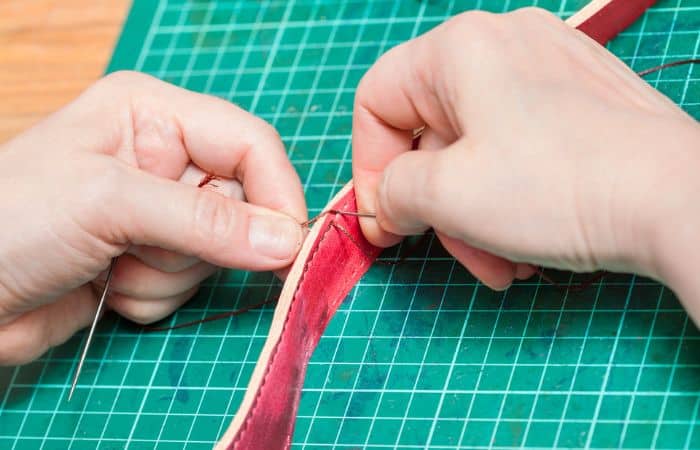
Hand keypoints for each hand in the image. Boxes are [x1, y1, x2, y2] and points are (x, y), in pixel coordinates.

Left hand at [0, 71, 306, 363]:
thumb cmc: (11, 222)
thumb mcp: (110, 203)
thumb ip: (207, 221)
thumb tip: (289, 241)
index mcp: (154, 114)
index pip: (250, 144)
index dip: (276, 193)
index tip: (286, 246)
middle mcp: (164, 159)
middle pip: (242, 203)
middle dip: (200, 241)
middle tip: (146, 247)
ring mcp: (158, 213)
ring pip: (217, 252)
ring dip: (168, 272)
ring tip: (112, 265)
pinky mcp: (150, 259)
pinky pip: (189, 284)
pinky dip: (153, 294)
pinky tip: (105, 285)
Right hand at [352, 9, 699, 318]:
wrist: (679, 202)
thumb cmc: (558, 187)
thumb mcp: (447, 196)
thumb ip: (394, 192)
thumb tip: (390, 200)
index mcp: (460, 50)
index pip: (377, 102)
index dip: (368, 167)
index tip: (386, 222)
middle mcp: (504, 46)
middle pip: (430, 134)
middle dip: (436, 207)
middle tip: (453, 252)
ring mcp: (549, 71)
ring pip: (475, 150)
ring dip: (474, 216)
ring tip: (502, 265)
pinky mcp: (580, 103)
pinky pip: (517, 150)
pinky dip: (510, 200)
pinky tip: (530, 245)